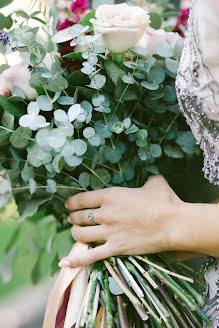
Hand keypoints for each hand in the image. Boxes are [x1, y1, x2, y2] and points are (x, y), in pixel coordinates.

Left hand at [59, 175, 183, 267]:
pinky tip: (65, 263)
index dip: (71, 203)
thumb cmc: (165, 201)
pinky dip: (77, 259)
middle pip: (79, 217)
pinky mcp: (116, 248)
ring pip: (81, 235)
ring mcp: (109, 232)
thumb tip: (152, 177)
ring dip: (75, 233)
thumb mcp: (155, 183)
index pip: (81, 199)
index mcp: (110, 196)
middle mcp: (105, 213)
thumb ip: (148, 179)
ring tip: (77, 232)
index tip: (68, 205)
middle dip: (73, 218)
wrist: (174, 223)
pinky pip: (91, 256)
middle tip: (74, 219)